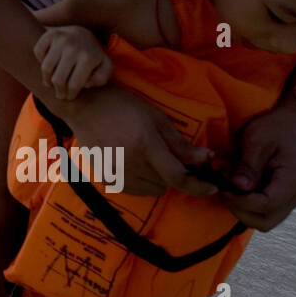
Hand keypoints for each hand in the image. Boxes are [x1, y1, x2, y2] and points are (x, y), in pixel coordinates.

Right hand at [34, 25, 111, 100]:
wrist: (84, 32)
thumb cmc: (93, 55)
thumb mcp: (105, 67)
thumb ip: (100, 79)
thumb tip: (85, 84)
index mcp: (88, 58)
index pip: (73, 85)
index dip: (69, 95)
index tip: (69, 97)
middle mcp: (74, 47)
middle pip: (58, 79)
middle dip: (58, 91)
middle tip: (60, 94)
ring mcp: (61, 39)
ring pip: (46, 68)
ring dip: (47, 79)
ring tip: (51, 83)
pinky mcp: (50, 33)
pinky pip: (38, 52)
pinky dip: (40, 60)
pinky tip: (49, 64)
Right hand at [60, 83, 214, 197]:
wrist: (83, 107)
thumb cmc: (121, 106)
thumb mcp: (155, 118)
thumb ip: (180, 143)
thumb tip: (207, 159)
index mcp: (145, 146)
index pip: (178, 177)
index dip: (198, 186)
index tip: (211, 188)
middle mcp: (130, 164)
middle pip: (166, 184)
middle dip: (173, 173)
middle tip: (168, 157)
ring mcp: (116, 173)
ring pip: (151, 190)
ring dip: (156, 179)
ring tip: (148, 158)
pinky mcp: (106, 178)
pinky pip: (134, 190)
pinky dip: (141, 181)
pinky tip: (133, 163)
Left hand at [221, 99, 295, 230]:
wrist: (294, 125)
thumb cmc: (275, 128)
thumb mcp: (257, 138)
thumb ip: (248, 164)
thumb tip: (239, 186)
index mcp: (294, 180)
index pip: (266, 205)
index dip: (241, 202)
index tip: (223, 190)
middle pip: (266, 222)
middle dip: (241, 211)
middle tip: (225, 193)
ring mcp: (293, 199)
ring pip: (265, 220)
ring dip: (244, 210)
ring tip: (230, 190)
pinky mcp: (285, 198)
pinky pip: (265, 211)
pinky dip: (249, 205)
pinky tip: (238, 188)